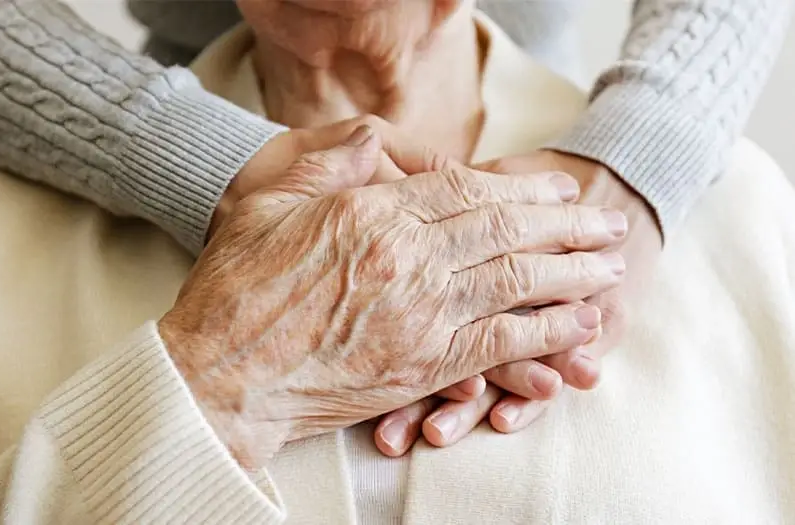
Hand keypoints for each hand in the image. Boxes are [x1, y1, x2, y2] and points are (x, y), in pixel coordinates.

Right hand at [159, 127, 626, 469]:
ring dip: (572, 273)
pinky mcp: (422, 366)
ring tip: (611, 267)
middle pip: (506, 231)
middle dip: (566, 225)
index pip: (468, 189)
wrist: (218, 376)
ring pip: (517, 282)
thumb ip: (330, 162)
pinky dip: (547, 333)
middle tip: (606, 221)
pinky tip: (580, 326)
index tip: (557, 189)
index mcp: (372, 211)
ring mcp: (420, 314)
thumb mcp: (266, 198)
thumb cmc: (234, 287)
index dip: (522, 188)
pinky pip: (502, 343)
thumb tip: (384, 147)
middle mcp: (407, 258)